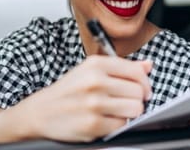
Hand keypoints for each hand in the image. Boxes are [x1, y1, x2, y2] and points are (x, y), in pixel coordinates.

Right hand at [10, 56, 152, 141]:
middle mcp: (95, 81)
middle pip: (139, 92)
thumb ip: (122, 68)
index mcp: (96, 64)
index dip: (144, 83)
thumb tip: (148, 65)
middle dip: (136, 99)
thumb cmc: (68, 91)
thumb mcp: (91, 71)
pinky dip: (117, 125)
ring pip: (135, 108)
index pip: (137, 71)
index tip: (142, 90)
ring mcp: (94, 103)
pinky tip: (105, 120)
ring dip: (129, 113)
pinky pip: (122, 125)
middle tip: (124, 103)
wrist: (40, 112)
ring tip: (115, 111)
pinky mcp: (93, 124)